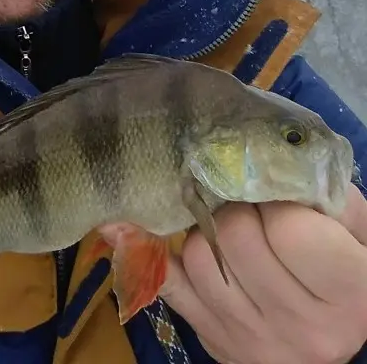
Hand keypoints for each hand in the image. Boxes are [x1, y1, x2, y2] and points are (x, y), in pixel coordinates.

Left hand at [159, 184, 366, 363]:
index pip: (289, 231)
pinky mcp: (212, 337)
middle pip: (234, 236)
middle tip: (244, 203)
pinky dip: (153, 252)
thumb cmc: (341, 263)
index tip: (273, 193)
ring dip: (204, 230)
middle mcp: (303, 326)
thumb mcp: (353, 227)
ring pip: (196, 254)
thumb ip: (320, 193)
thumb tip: (265, 159)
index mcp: (349, 295)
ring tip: (226, 229)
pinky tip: (149, 230)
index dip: (274, 199)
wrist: (325, 329)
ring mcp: (253, 338)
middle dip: (234, 207)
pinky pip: (166, 283)